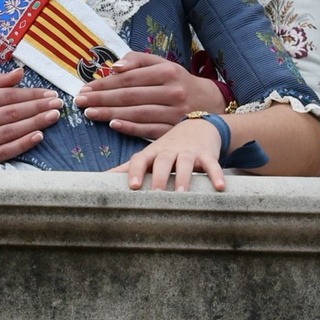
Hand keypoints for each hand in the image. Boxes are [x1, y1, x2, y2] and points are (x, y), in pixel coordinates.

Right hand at [0, 68, 62, 167]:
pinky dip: (21, 145)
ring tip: (53, 117)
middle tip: (57, 104)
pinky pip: (3, 152)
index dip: (29, 95)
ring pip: (9, 132)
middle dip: (37, 108)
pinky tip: (38, 137)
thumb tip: (20, 72)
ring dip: (34, 124)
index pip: (5, 97)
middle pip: (10, 113)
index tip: (48, 93)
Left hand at [77, 52, 227, 139]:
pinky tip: (112, 124)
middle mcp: (173, 91)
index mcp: (168, 71)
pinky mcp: (174, 129)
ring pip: (137, 113)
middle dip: (102, 99)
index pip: (129, 78)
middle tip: (80, 101)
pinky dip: (129, 127)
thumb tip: (115, 67)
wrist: (209, 102)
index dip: (105, 84)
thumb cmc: (177, 80)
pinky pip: (148, 129)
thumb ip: (138, 60)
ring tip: (90, 113)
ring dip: (110, 114)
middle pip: (130, 96)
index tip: (85, 87)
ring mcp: (174, 112)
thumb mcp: (162, 64)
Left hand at [112, 115, 226, 191]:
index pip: (140, 160)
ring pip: (186, 163)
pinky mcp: (206, 154)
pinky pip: (212, 164)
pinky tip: (220, 187)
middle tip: (156, 193)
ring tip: (182, 193)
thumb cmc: (167, 148)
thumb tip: (99, 179)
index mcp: (152, 153)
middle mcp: (169, 150)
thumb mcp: (149, 155)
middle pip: (163, 161)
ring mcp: (188, 151)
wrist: (198, 126)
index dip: (135, 171)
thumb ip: (128, 168)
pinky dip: (216, 174)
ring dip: (184, 178)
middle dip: (159, 176)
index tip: (131, 186)